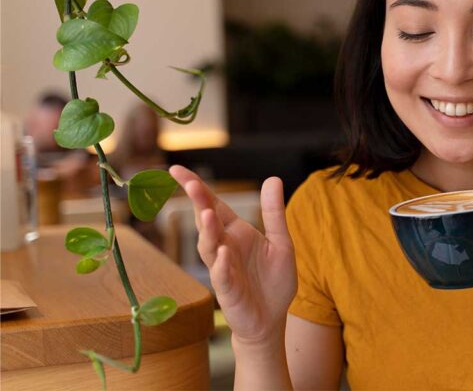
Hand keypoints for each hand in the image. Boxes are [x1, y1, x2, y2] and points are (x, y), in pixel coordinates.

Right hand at [169, 166, 296, 346]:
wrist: (272, 318)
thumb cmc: (273, 280)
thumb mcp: (280, 241)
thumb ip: (274, 212)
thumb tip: (273, 178)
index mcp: (236, 232)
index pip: (212, 204)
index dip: (196, 187)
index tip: (176, 169)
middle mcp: (224, 246)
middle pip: (206, 221)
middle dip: (198, 202)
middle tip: (190, 184)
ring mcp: (223, 268)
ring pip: (209, 246)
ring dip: (207, 231)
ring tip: (207, 214)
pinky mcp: (229, 291)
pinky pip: (221, 276)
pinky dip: (221, 265)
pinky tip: (223, 253)